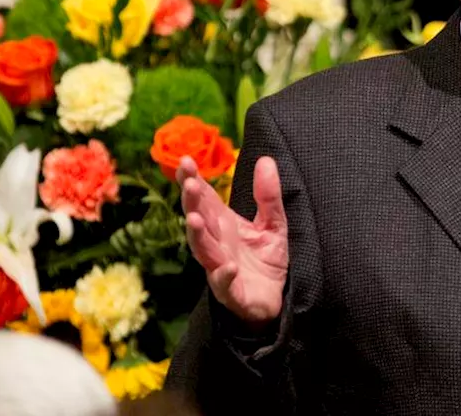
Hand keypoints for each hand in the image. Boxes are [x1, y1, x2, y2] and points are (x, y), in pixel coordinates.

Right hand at [180, 155, 288, 325]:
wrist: (275, 299)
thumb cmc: (266, 260)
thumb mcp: (274, 223)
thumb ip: (268, 195)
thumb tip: (265, 160)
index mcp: (224, 225)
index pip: (205, 198)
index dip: (193, 180)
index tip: (185, 161)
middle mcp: (217, 244)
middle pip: (199, 220)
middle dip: (192, 202)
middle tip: (190, 184)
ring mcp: (220, 267)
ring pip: (204, 250)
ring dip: (197, 236)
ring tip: (194, 219)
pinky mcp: (232, 292)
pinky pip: (224, 284)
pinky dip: (224, 275)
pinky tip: (228, 266)